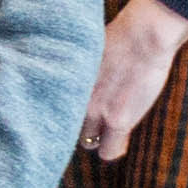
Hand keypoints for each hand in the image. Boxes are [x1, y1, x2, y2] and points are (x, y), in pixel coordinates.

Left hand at [75, 0, 187, 163]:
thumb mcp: (79, 53)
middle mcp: (71, 99)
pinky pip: (110, 151)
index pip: (46, 112)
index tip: (66, 115)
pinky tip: (117, 141)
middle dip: (76, 127)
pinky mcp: (118, 120)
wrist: (141, 36)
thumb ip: (71, 70)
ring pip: (87, 142)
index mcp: (59, 82)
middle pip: (65, 128)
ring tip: (105, 130)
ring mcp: (94, 111)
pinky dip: (113, 149)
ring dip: (96, 138)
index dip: (59, 115)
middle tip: (89, 121)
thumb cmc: (115, 36)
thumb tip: (61, 72)